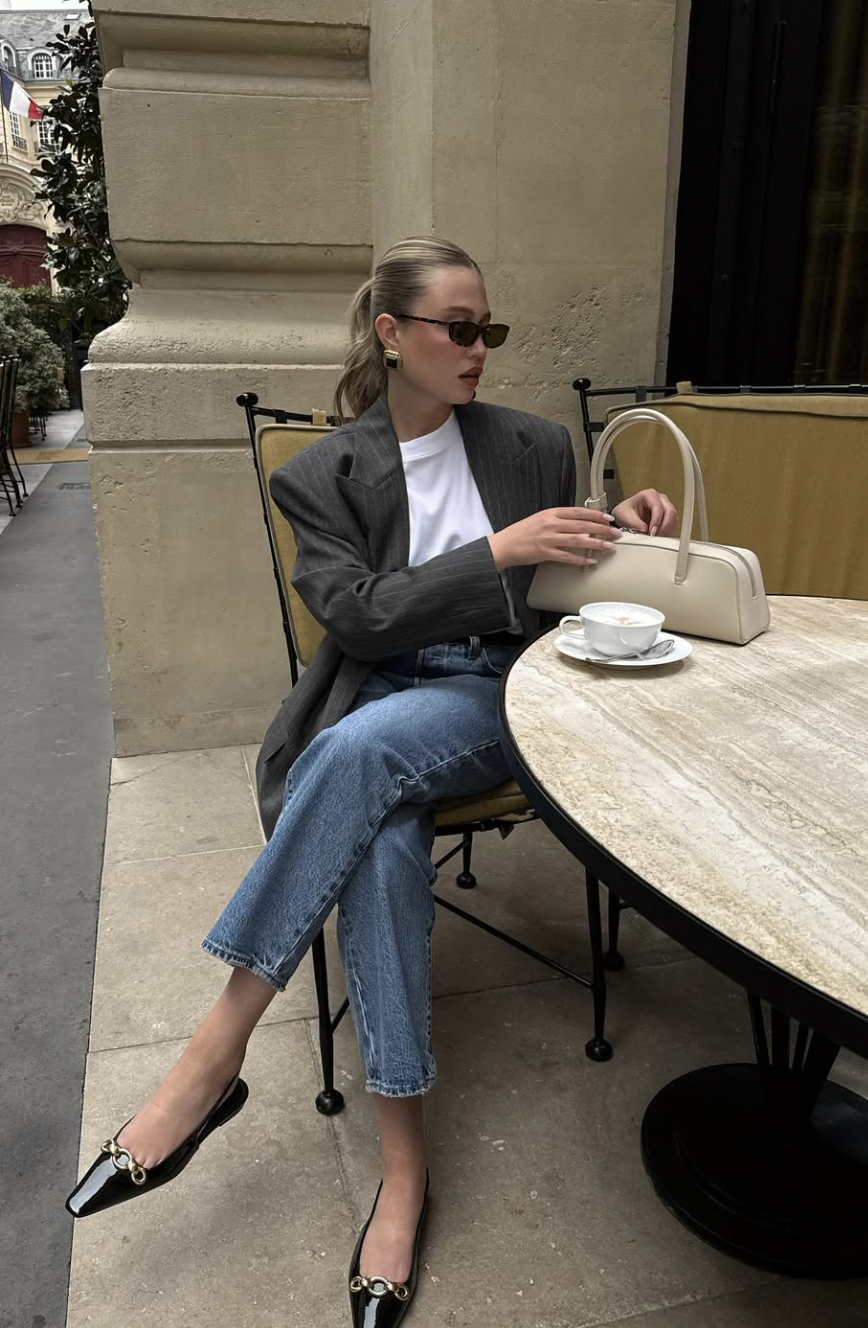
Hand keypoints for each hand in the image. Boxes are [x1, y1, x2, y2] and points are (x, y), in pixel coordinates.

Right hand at [488, 507, 620, 570]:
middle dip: (601, 529)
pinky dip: (580, 559)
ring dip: (595, 543)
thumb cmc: (522, 532)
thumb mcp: (540, 519)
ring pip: (578, 540)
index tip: (608, 518)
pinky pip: (567, 556)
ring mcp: (548, 539)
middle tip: (615, 532)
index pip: (578, 512)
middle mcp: (551, 524)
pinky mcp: (545, 553)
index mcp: (551, 513)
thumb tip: (578, 522)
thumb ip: (558, 519)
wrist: (505, 544)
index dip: (596, 515)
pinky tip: (590, 560)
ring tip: (608, 546)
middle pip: (582, 525)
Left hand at [612, 489, 677, 536]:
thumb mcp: (625, 516)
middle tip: (656, 536)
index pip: (658, 507)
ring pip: (673, 518)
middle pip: (670, 511)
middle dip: (664, 526)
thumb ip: (634, 522)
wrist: (625, 516)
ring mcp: (665, 507)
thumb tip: (644, 529)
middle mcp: (660, 499)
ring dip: (667, 530)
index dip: (656, 520)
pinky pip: (673, 524)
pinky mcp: (668, 516)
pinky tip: (660, 537)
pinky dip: (668, 532)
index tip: (652, 531)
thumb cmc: (625, 512)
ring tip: (657, 538)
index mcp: (649, 495)